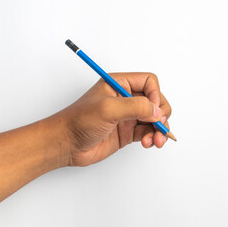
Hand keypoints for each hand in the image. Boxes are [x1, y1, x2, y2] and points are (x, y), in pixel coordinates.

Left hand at [48, 72, 172, 166]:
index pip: (148, 82)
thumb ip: (135, 107)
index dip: (155, 94)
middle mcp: (125, 98)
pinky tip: (148, 143)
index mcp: (119, 84)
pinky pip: (147, 132)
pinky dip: (152, 137)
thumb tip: (157, 111)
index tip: (153, 109)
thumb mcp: (108, 109)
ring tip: (156, 141)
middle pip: (155, 100)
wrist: (66, 144)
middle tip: (159, 125)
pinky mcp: (127, 132)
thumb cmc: (78, 121)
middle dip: (161, 114)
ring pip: (154, 118)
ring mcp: (127, 116)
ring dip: (159, 129)